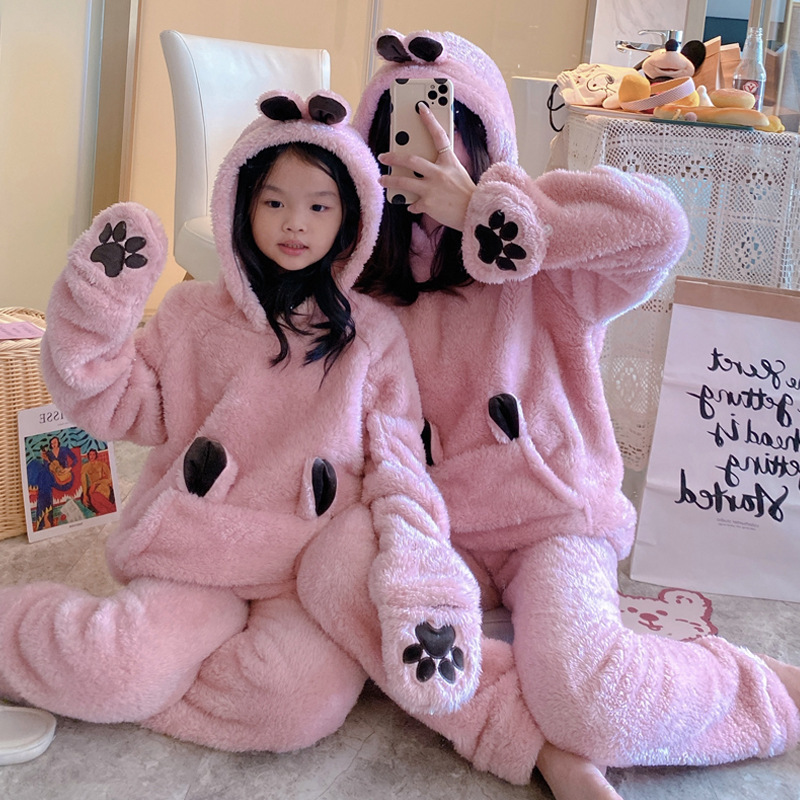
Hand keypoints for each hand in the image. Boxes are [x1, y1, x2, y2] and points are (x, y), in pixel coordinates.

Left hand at [378, 103, 475, 230]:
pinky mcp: (428, 204)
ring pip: (404, 182)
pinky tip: (411, 206)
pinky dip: (412, 205)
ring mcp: (432, 189)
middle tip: (383, 156)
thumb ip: (444, 167)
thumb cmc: (467, 194)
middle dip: (394, 157)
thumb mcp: (459, 173)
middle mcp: (439, 173)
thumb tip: (425, 168)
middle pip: (411, 160)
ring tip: (382, 179)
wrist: (475, 213)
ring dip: (390, 180)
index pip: (439, 136)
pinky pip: (413, 204)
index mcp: (449, 162)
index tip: (421, 107)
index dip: (430, 120)